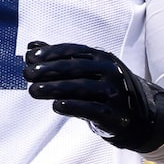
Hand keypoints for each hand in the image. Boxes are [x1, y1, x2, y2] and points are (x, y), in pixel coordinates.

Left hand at [22, 42, 163, 152]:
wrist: (136, 116)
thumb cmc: (102, 90)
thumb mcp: (86, 71)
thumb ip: (59, 59)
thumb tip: (31, 47)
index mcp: (102, 58)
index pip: (74, 51)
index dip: (52, 53)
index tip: (30, 57)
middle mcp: (110, 72)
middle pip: (76, 68)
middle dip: (49, 70)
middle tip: (27, 74)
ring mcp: (114, 93)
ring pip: (82, 88)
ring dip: (55, 88)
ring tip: (33, 90)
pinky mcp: (114, 115)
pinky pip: (92, 109)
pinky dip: (73, 107)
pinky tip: (56, 106)